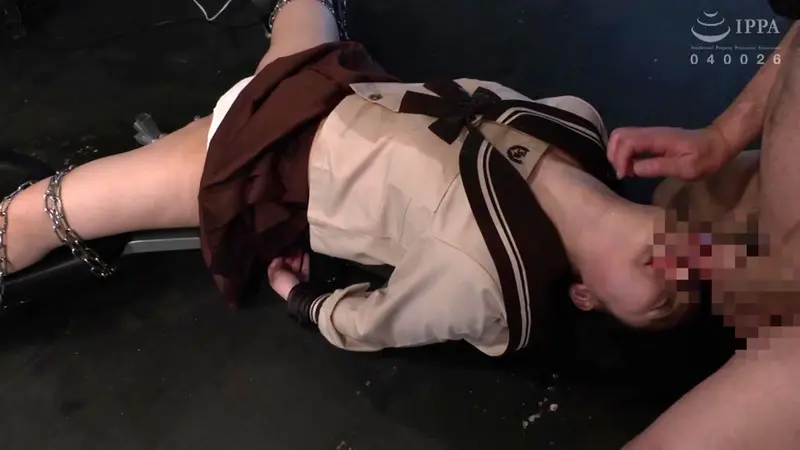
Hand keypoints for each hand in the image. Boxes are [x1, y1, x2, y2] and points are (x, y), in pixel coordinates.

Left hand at [267, 251, 309, 299]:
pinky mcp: (304, 278)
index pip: (274, 267)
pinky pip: (304, 268)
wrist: (300, 292)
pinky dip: (305, 261)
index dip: (277, 259)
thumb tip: (278, 258)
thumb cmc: (285, 282)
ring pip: (296, 266)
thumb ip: (276, 264)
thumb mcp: (277, 272)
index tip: (281, 251)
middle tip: (292, 248)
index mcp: (275, 279)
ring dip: (297, 257)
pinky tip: (306, 254)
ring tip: (300, 248)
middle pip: (286, 265)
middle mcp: (285, 278)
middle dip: (289, 256)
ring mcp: (295, 278)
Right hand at [607, 126, 734, 179]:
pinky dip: (623, 152)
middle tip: (621, 173)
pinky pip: (629, 140)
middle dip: (613, 154)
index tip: (624, 175)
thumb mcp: (686, 168)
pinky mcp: (652, 138)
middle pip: (619, 135)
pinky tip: (631, 166)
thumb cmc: (706, 157)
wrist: (719, 142)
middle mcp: (651, 132)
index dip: (620, 159)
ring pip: (621, 136)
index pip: (627, 142)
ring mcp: (650, 133)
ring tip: (624, 171)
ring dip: (617, 153)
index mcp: (658, 139)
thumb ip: (659, 167)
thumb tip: (634, 169)